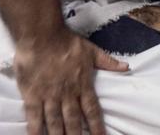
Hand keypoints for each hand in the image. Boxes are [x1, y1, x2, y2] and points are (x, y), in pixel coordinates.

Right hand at [13, 29, 127, 134]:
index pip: (93, 110)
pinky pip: (34, 116)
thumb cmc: (66, 42)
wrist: (41, 35)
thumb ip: (108, 62)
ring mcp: (49, 96)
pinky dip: (35, 129)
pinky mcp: (32, 95)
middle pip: (74, 121)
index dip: (97, 127)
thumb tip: (126, 67)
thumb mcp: (91, 51)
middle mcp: (67, 94)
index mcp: (83, 85)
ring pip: (55, 122)